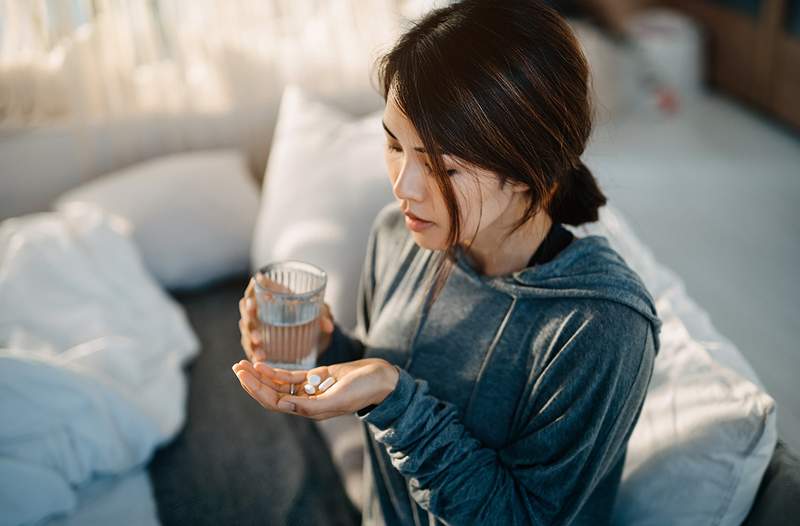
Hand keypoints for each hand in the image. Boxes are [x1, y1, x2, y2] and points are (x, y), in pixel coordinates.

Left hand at [231, 358, 399, 419]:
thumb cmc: (364, 389)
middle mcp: (307, 402)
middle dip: (253, 382)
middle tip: (235, 368)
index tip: (243, 375)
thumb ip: (312, 404)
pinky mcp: (317, 378)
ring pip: (279, 385)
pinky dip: (275, 371)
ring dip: (260, 376)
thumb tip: (284, 404)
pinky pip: (290, 377)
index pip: (275, 402)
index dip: (257, 389)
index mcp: (310, 411)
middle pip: (272, 394)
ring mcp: (311, 390)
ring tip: (242, 365)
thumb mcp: (339, 397)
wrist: (382, 379)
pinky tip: (262, 364)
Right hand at [238, 271, 334, 362]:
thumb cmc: (305, 310)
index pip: (254, 290)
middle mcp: (258, 309)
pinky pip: (251, 345)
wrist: (304, 325)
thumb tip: (329, 327)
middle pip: (247, 310)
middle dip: (250, 317)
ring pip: (247, 328)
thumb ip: (320, 317)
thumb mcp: (314, 310)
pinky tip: (259, 357)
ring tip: (258, 342)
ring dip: (251, 335)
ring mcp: (255, 325)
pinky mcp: (255, 341)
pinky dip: (254, 351)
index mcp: (268, 295)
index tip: (254, 300)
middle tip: (257, 319)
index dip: (251, 293)